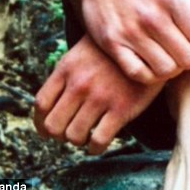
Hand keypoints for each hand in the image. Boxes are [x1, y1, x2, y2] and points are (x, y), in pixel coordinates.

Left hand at [34, 34, 160, 153]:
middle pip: (53, 126)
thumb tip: (48, 106)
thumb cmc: (112, 51)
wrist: (148, 42)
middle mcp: (80, 83)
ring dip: (79, 140)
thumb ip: (65, 75)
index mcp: (67, 68)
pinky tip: (100, 141)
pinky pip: (99, 141)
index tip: (48, 128)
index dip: (41, 122)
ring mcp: (100, 96)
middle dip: (60, 134)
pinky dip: (96, 147)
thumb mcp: (82, 52)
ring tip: (87, 134)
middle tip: (70, 131)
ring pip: (74, 136)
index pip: (41, 104)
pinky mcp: (122, 108)